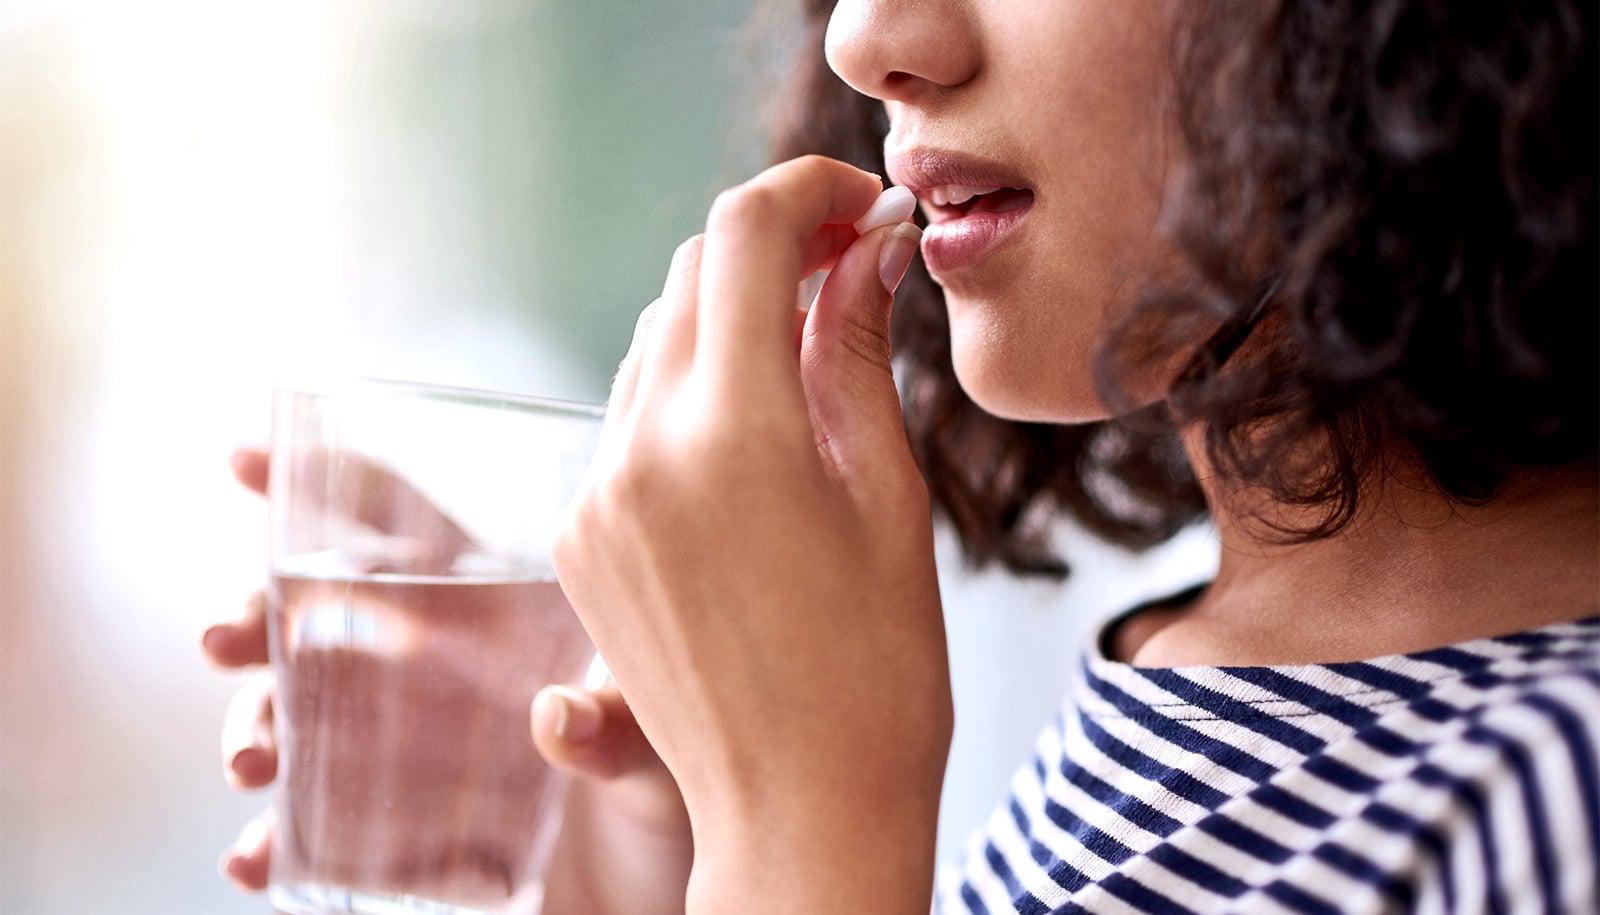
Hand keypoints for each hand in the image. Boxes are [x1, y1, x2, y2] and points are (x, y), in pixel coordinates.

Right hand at [203, 447, 692, 913]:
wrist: (668, 895)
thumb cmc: (682, 788)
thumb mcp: (665, 750)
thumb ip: (623, 730)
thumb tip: (557, 720)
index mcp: (494, 615)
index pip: (402, 527)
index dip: (326, 487)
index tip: (245, 461)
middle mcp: (438, 674)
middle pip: (319, 619)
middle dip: (254, 618)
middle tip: (220, 638)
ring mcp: (408, 752)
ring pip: (298, 719)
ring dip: (253, 729)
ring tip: (251, 763)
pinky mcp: (396, 836)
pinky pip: (314, 831)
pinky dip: (274, 842)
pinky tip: (259, 859)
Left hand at [552, 156, 951, 914]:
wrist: (800, 813)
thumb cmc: (877, 671)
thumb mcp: (887, 497)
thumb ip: (858, 351)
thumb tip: (867, 247)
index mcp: (733, 436)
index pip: (745, 235)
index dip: (806, 192)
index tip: (858, 203)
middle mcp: (640, 452)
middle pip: (692, 274)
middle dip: (770, 250)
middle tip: (848, 267)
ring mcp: (594, 495)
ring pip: (655, 342)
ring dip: (728, 321)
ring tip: (807, 358)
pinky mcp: (576, 536)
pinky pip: (628, 418)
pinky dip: (688, 394)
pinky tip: (752, 441)